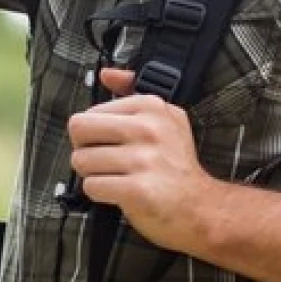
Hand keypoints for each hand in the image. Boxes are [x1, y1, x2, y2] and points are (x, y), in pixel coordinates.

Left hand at [67, 68, 215, 254]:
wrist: (201, 207)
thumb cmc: (177, 165)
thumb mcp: (165, 118)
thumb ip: (131, 92)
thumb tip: (106, 74)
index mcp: (151, 107)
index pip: (90, 112)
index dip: (94, 132)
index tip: (114, 143)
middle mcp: (148, 129)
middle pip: (79, 130)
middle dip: (84, 148)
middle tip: (105, 160)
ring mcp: (143, 160)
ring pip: (81, 161)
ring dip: (93, 174)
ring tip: (116, 177)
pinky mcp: (137, 190)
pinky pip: (91, 186)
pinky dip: (100, 193)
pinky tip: (120, 192)